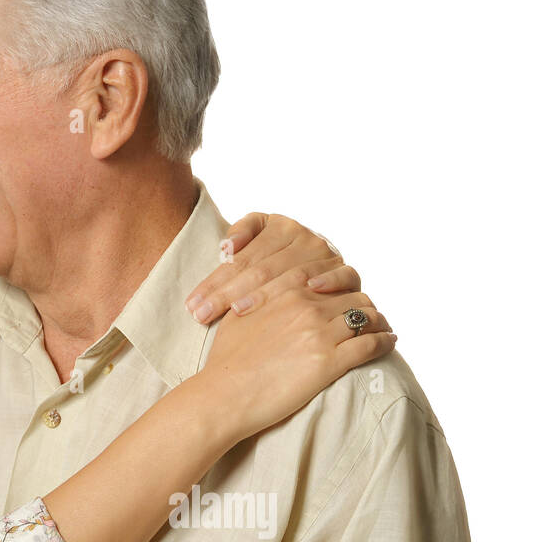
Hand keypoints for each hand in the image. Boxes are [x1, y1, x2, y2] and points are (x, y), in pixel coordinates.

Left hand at [185, 212, 358, 323]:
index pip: (242, 258)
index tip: (193, 304)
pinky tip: (310, 289)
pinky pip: (343, 274)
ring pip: (294, 276)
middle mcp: (306, 238)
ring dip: (265, 295)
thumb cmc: (273, 267)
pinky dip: (328, 280)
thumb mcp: (254, 245)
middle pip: (262, 269)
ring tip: (238, 311)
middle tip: (202, 315)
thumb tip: (227, 247)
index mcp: (280, 226)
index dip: (215, 281)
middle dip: (227, 294)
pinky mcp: (348, 273)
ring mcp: (328, 255)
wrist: (314, 273)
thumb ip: (240, 238)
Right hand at [200, 281, 395, 439]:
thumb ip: (260, 298)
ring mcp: (320, 334)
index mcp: (286, 292)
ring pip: (369, 317)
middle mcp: (306, 307)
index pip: (331, 279)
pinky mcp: (330, 362)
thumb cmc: (226, 360)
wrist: (224, 394)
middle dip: (366, 306)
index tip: (347, 297)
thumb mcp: (238, 315)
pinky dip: (385, 342)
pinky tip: (388, 343)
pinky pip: (371, 344)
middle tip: (371, 317)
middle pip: (355, 296)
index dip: (344, 288)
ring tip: (384, 330)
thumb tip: (266, 294)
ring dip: (380, 323)